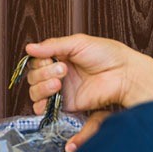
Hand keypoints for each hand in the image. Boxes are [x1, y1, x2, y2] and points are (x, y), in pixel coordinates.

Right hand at [25, 35, 152, 151]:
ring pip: (35, 92)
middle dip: (43, 73)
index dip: (39, 62)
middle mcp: (58, 75)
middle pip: (33, 77)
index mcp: (60, 57)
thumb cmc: (106, 54)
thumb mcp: (78, 43)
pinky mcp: (67, 106)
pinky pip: (45, 109)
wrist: (124, 74)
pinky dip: (42, 105)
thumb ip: (52, 46)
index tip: (51, 59)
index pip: (36, 62)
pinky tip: (53, 96)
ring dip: (42, 87)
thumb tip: (28, 47)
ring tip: (59, 83)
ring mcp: (61, 91)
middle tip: (63, 70)